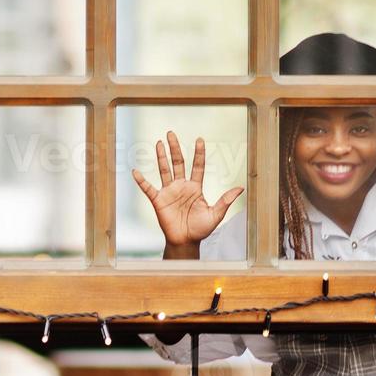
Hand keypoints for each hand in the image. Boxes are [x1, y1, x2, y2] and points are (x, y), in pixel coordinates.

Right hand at [132, 132, 243, 253]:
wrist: (185, 242)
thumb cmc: (200, 229)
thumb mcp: (215, 214)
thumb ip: (225, 200)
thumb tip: (240, 188)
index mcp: (195, 187)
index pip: (197, 166)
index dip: (198, 153)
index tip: (199, 139)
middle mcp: (181, 186)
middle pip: (178, 163)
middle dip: (175, 148)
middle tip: (171, 133)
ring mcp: (169, 192)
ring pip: (164, 170)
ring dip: (161, 157)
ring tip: (159, 143)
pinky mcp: (158, 201)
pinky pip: (148, 189)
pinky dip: (141, 181)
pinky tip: (136, 172)